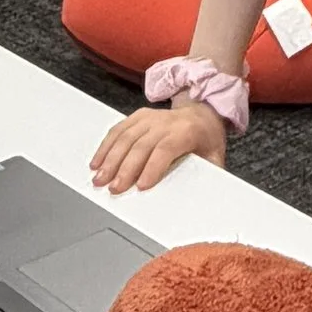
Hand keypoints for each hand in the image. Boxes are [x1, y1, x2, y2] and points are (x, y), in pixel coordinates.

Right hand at [88, 102, 224, 194]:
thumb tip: (201, 198)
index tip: (141, 186)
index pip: (166, 148)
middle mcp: (166, 121)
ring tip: (100, 179)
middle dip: (125, 168)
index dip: (152, 167)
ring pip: (126, 137)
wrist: (202, 113)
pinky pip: (118, 130)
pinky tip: (97, 162)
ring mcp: (150, 117)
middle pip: (141, 145)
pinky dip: (105, 146)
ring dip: (110, 159)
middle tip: (114, 188)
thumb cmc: (206, 139)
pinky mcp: (138, 117)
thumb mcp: (215, 157)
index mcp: (187, 131)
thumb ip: (208, 175)